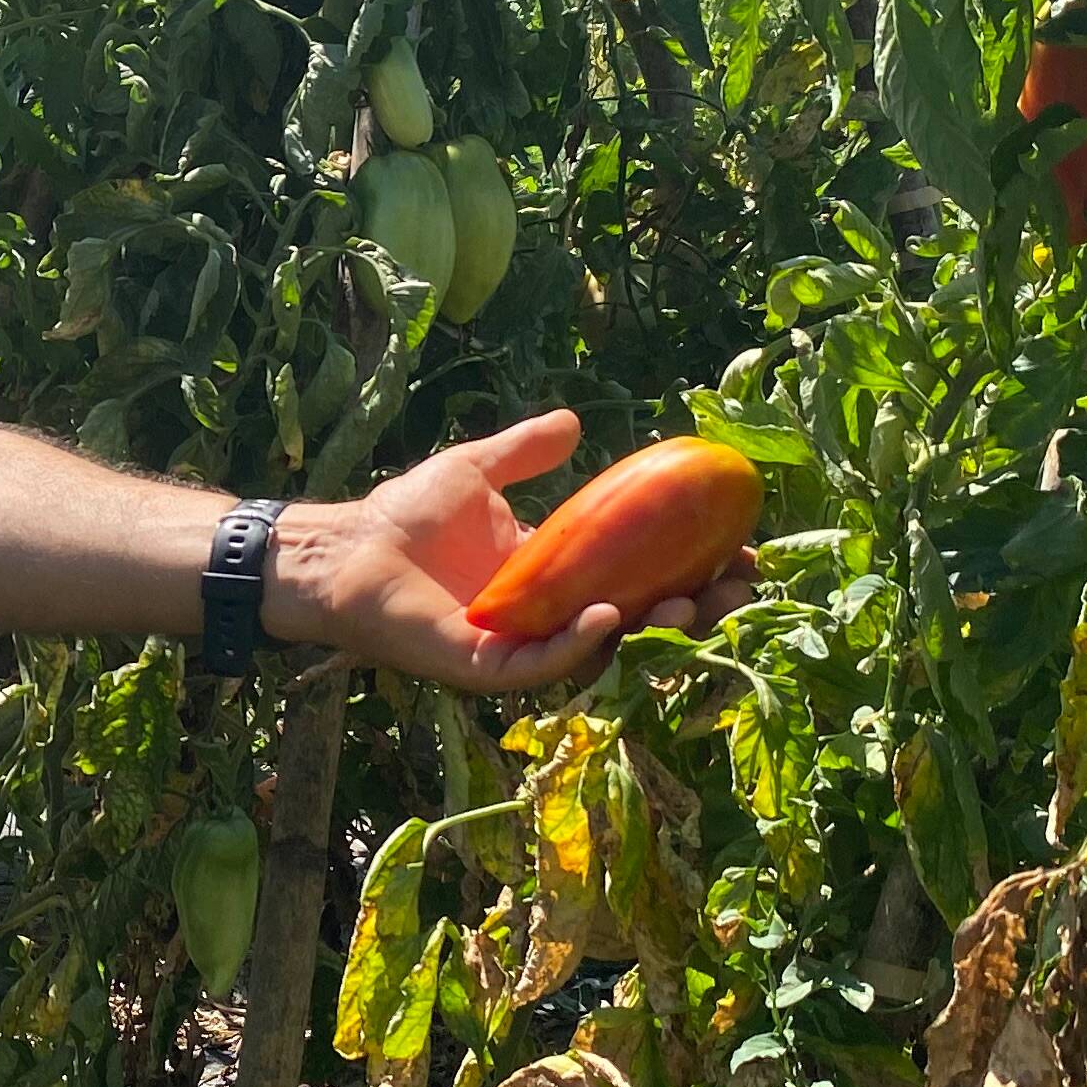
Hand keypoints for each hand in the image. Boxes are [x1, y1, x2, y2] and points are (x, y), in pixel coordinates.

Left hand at [263, 408, 756, 693]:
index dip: (692, 569)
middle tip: (737, 587)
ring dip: (651, 630)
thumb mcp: (477, 472)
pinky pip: (544, 665)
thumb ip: (524, 450)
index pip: (639, 579)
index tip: (741, 548)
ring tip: (690, 602)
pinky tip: (612, 615)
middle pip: (639, 622)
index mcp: (556, 578)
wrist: (344, 549)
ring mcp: (520, 647)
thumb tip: (573, 420)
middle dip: (695, 610)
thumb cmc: (403, 516)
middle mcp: (548, 618)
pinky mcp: (486, 667)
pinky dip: (581, 644)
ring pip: (604, 652)